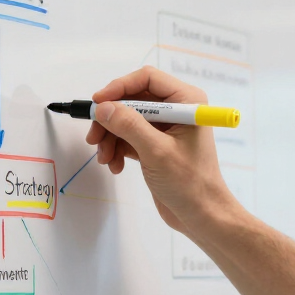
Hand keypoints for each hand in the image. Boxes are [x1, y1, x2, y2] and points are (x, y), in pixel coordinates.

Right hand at [84, 66, 236, 233]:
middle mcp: (176, 109)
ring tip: (105, 159)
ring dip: (110, 138)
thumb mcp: (156, 151)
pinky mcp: (155, 145)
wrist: (201, 215)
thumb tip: (102, 107)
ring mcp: (165, 127)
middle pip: (132, 100)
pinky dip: (117, 149)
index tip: (97, 103)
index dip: (119, 87)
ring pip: (126, 120)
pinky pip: (128, 137)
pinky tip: (116, 166)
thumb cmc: (189, 183)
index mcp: (186, 101)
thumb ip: (129, 126)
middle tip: (93, 138)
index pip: (147, 78)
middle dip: (110, 119)